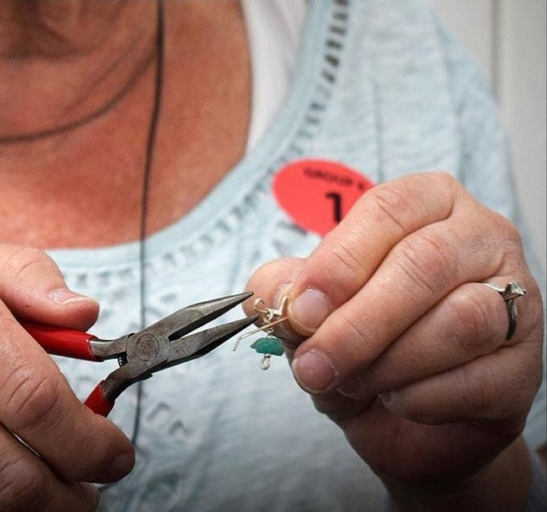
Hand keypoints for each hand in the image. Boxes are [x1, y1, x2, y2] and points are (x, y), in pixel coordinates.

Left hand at [246, 173, 542, 505]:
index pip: (388, 210)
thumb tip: (273, 292)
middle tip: (313, 365)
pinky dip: (420, 399)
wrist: (399, 420)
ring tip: (354, 382)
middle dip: (356, 324)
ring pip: (461, 320)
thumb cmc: (359, 347)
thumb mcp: (310, 314)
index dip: (338, 263)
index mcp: (428, 205)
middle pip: (424, 264)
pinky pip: (478, 378)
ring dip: (389, 363)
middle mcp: (481, 239)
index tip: (299, 310)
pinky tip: (398, 400)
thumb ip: (286, 292)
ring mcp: (516, 300)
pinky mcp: (526, 365)